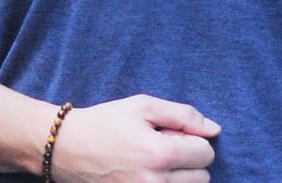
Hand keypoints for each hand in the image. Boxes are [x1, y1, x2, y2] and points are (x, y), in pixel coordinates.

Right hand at [50, 94, 219, 181]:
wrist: (66, 148)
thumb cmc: (105, 122)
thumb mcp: (142, 106)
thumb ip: (183, 115)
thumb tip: (215, 130)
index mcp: (159, 154)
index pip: (205, 153)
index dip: (194, 139)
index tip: (173, 134)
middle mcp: (156, 182)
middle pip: (202, 177)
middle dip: (189, 160)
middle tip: (162, 148)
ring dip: (180, 177)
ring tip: (154, 162)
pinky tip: (150, 174)